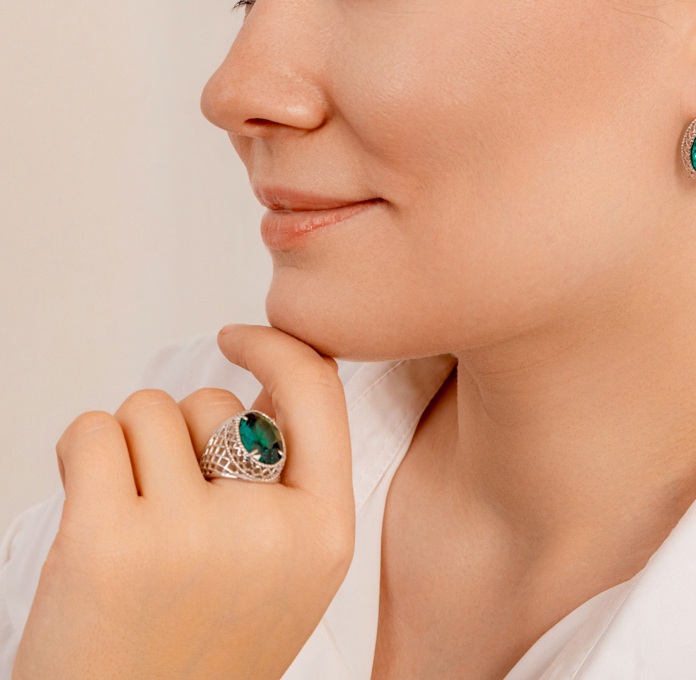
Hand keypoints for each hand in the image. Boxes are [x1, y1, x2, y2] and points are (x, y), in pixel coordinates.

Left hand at [12, 325, 354, 679]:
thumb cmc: (198, 657)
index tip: (241, 337)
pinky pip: (92, 431)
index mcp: (323, 534)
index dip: (278, 348)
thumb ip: (289, 486)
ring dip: (129, 447)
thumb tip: (264, 389)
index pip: (317, 392)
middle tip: (167, 514)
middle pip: (214, 403)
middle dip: (181, 436)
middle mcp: (267, 530)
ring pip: (150, 410)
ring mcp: (191, 534)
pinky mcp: (110, 540)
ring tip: (128, 518)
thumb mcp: (286, 575)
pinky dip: (82, 452)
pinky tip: (90, 507)